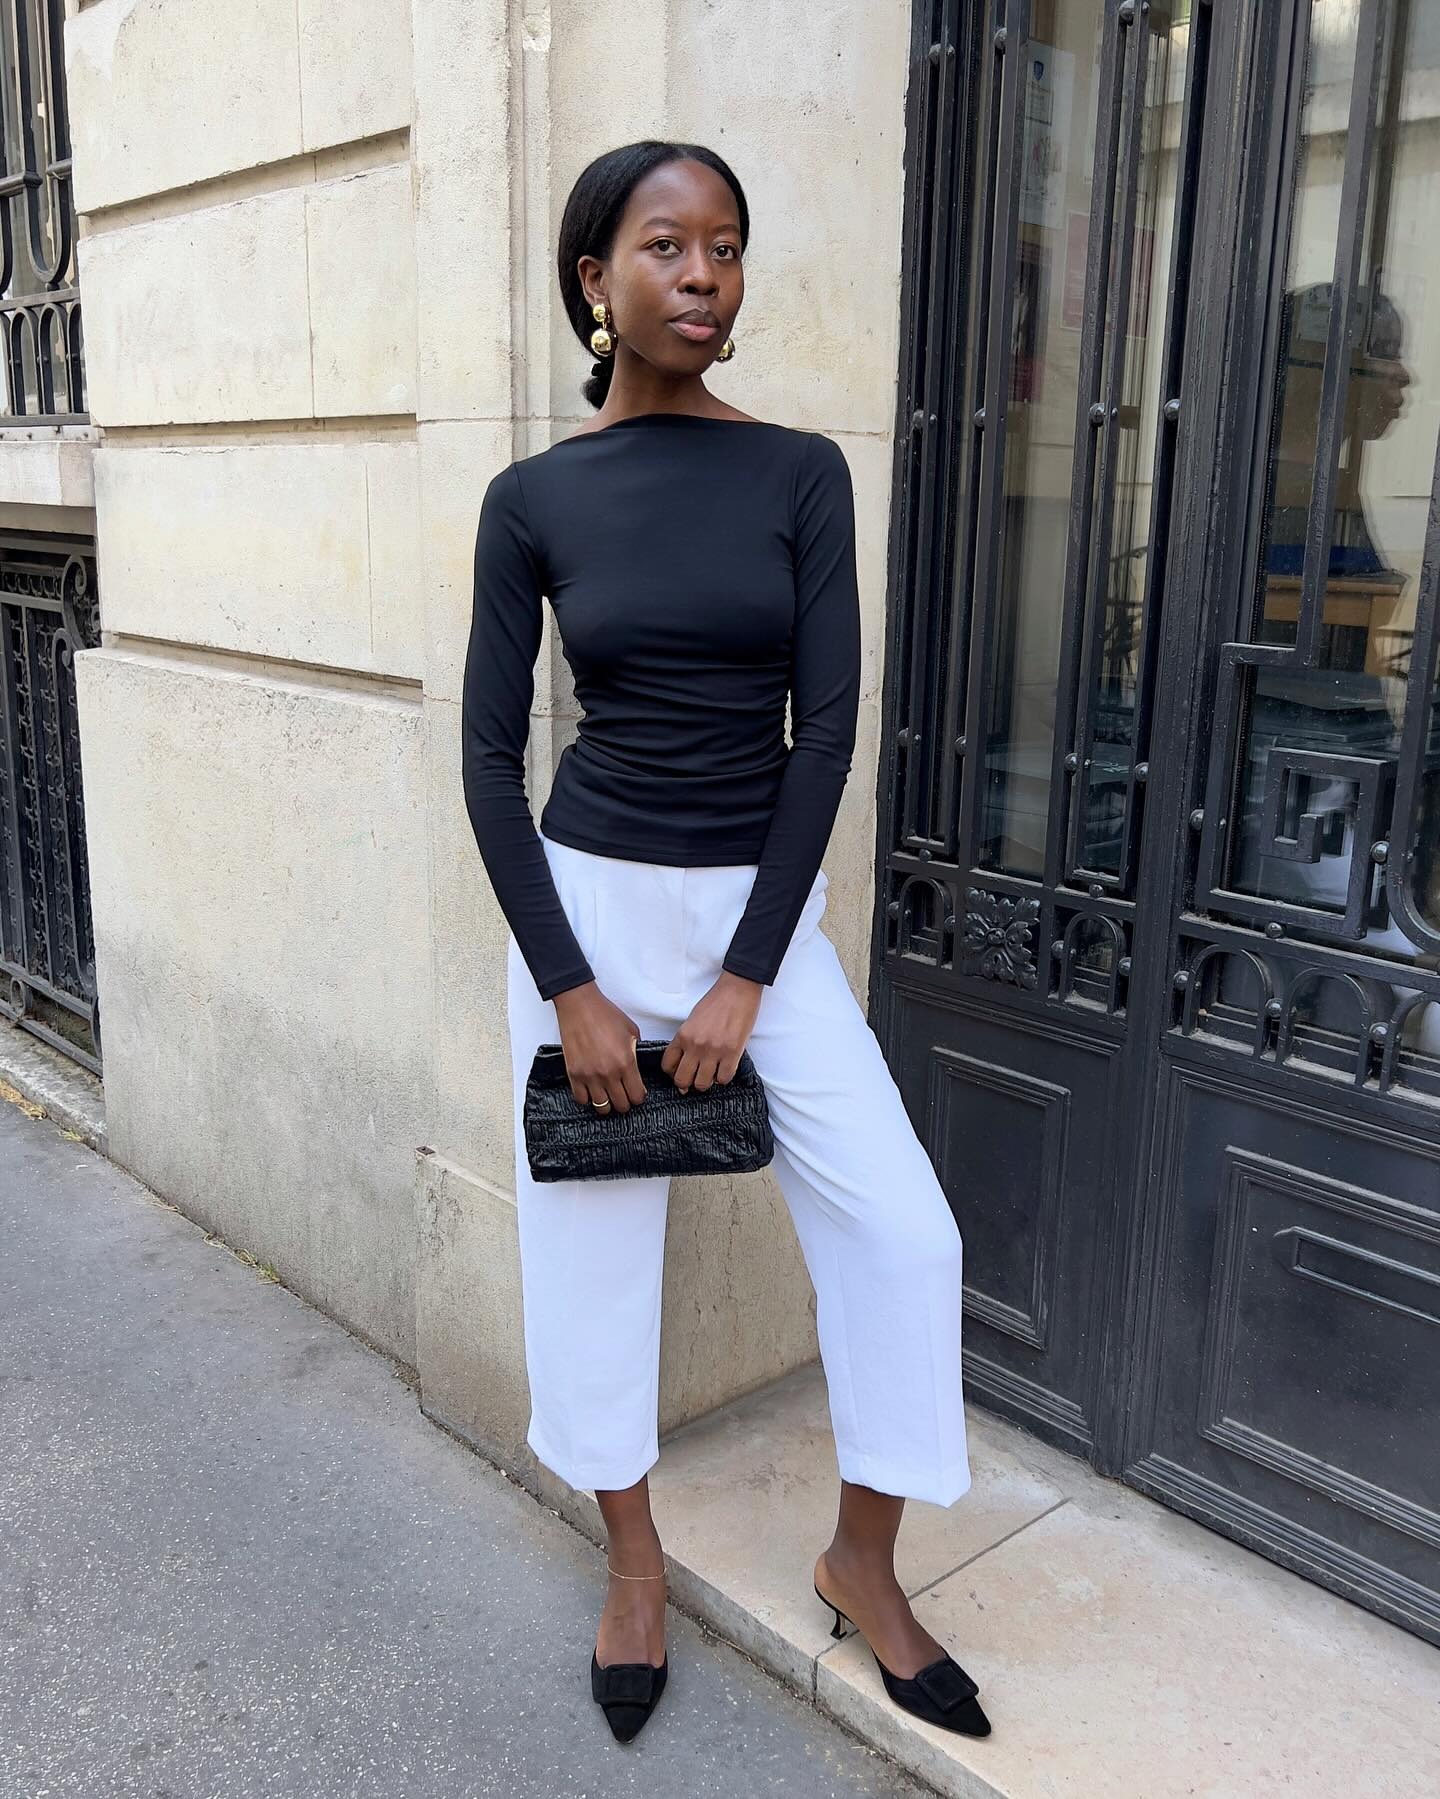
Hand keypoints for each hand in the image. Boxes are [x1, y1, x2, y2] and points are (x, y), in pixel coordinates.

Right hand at [552, 982, 647, 1112]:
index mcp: (626, 1062)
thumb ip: (635, 1052)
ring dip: (607, 1103)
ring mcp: (589, 1075)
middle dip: (625, 1102)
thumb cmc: (604, 1014)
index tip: (637, 1092)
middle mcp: (608, 1073)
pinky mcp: (574, 1073)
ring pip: (601, 1107)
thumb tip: (636, 1067)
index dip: (639, 1097)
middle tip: (623, 1094)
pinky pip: (581, 1099)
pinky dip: (587, 1098)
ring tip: (607, 1094)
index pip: (636, 1096)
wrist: (579, 1006)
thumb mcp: (631, 1031)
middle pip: (621, 1105)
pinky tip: (591, 1089)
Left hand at [661, 971, 762, 1091]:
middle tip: (694, 1078)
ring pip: (702, 1084)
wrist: (737, 990)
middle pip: (682, 1080)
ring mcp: (714, 1050)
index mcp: (682, 1035)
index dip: (673, 1074)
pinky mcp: (733, 1053)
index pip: (668, 1066)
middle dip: (687, 1084)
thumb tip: (686, 1062)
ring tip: (711, 1074)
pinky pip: (724, 1079)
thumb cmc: (715, 1003)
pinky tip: (724, 1068)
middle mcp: (695, 1045)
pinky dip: (723, 1078)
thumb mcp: (692, 1020)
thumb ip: (686, 1040)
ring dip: (706, 1083)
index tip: (680, 1072)